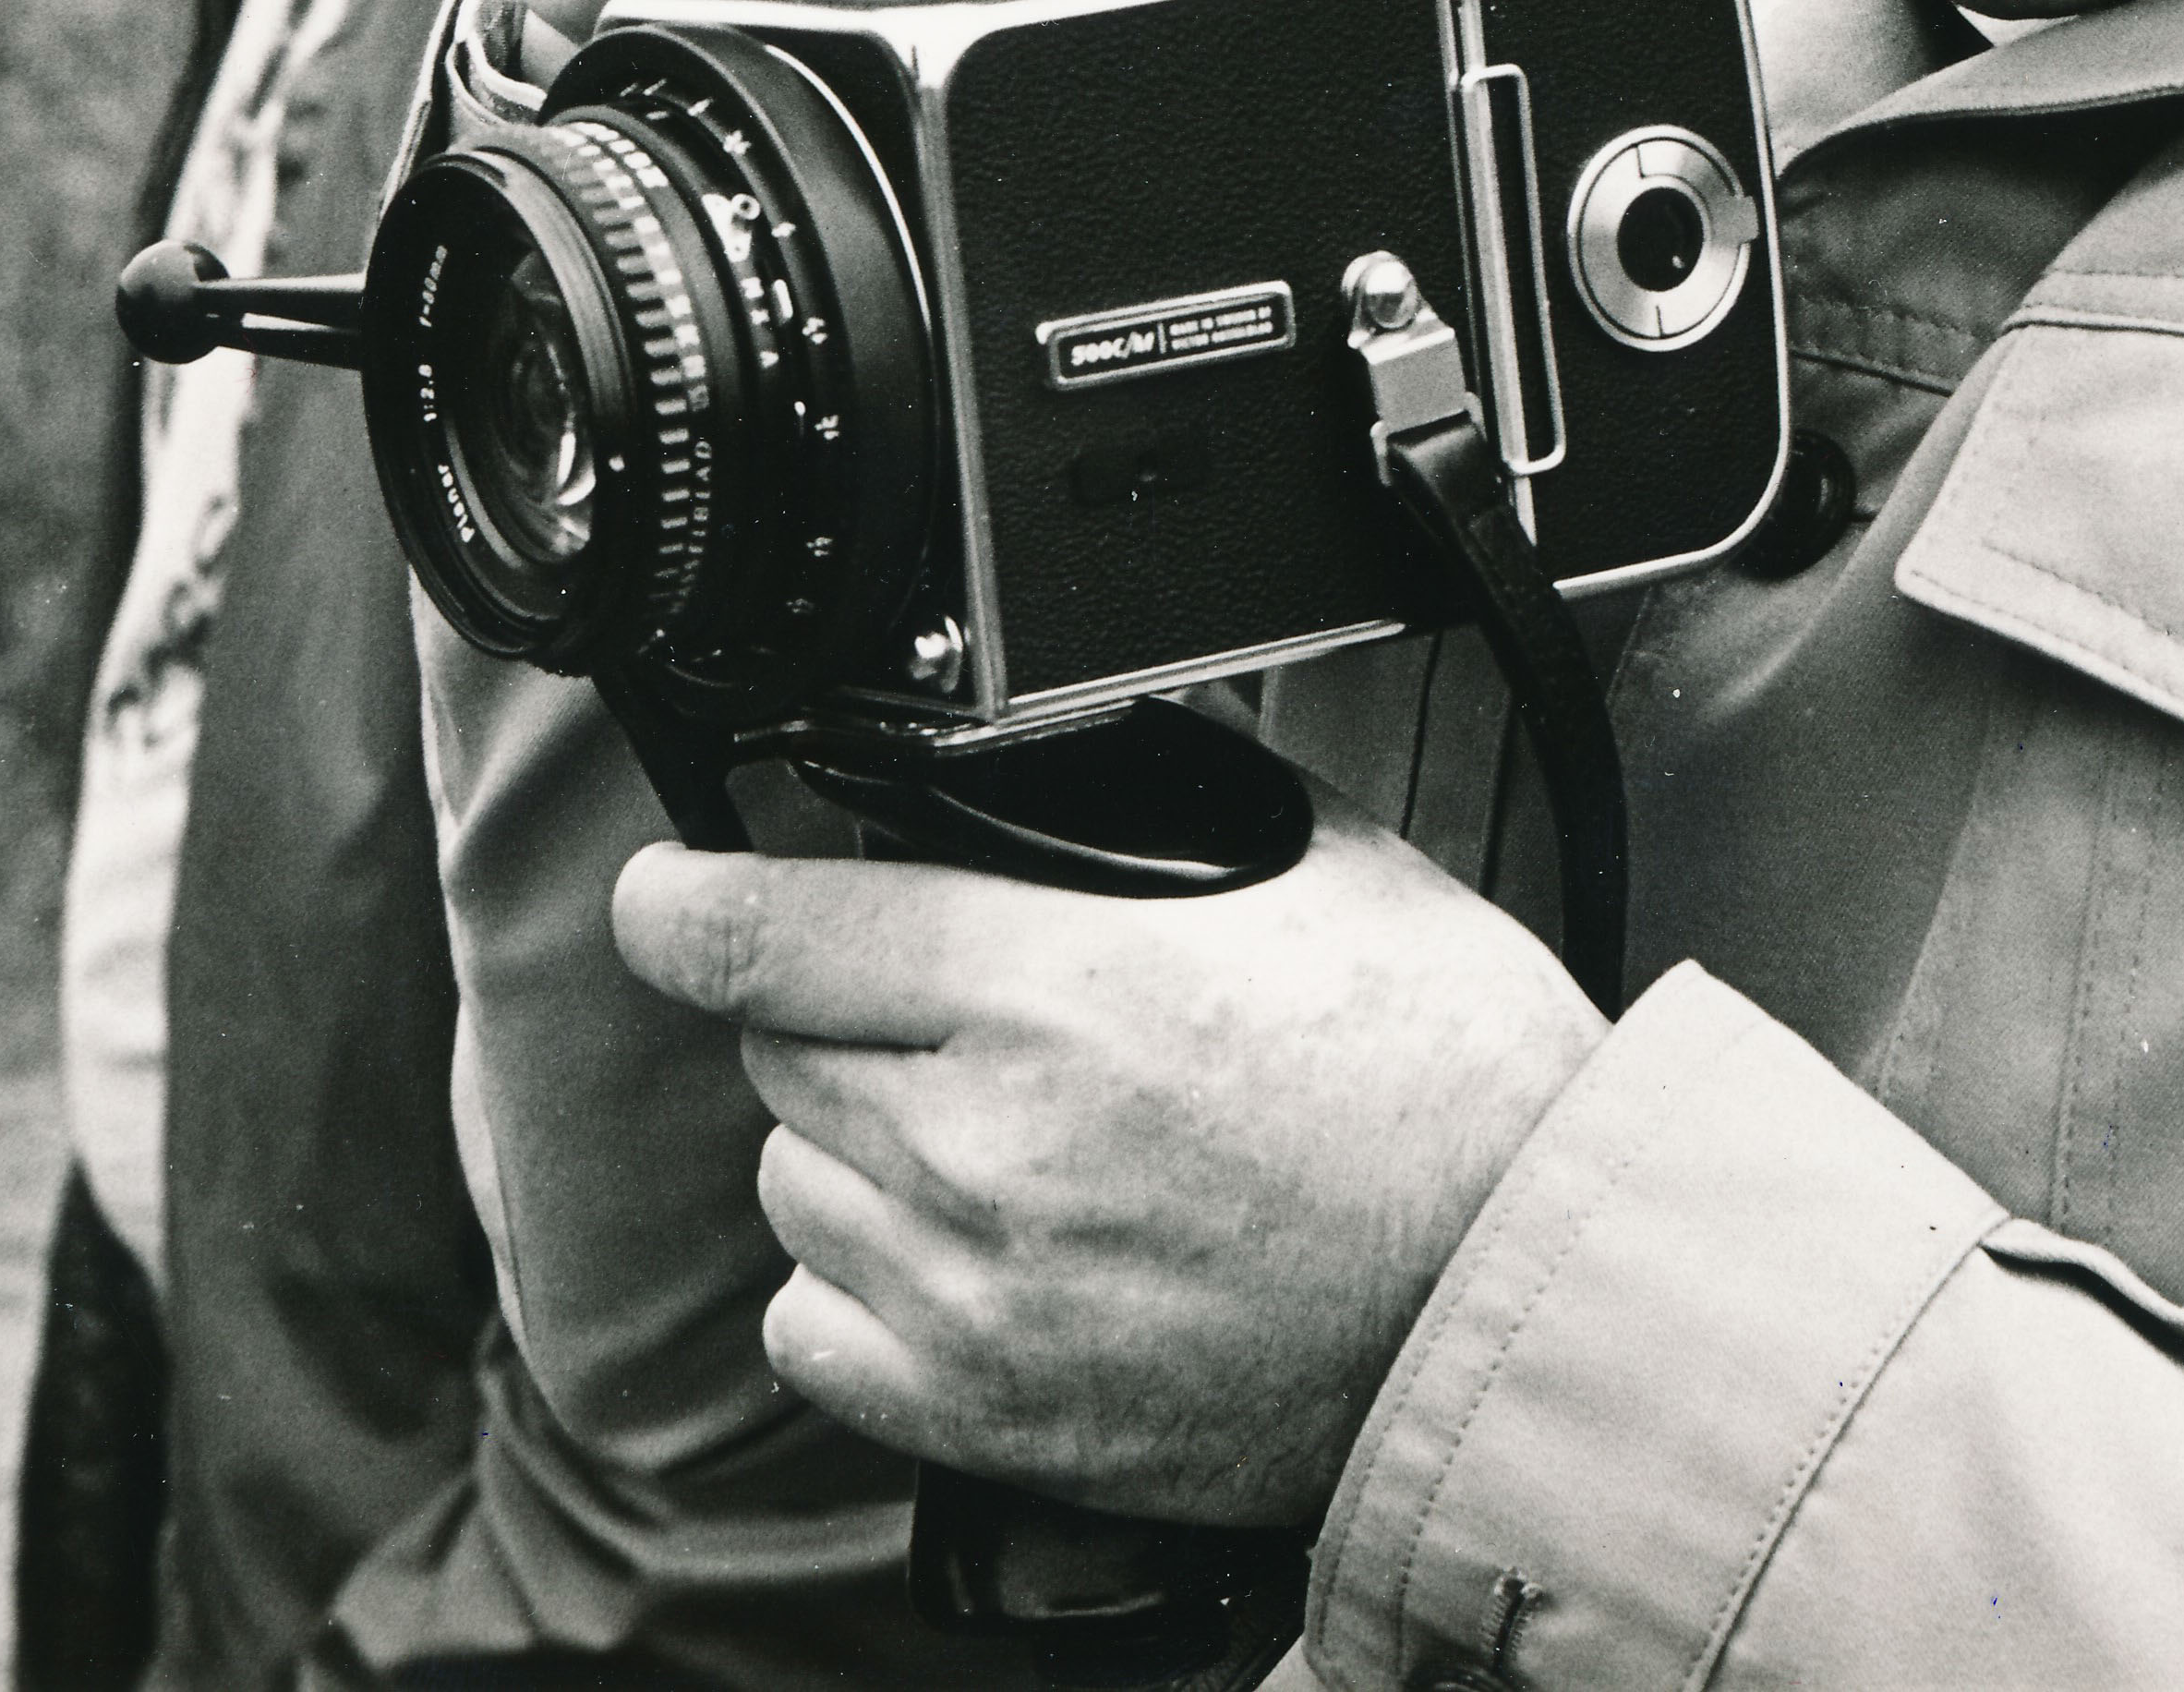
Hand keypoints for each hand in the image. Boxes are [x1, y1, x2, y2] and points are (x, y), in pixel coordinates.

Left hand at [612, 788, 1605, 1525]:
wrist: (1517, 1283)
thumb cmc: (1447, 1075)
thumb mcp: (1311, 866)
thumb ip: (1142, 809)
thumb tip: (1030, 771)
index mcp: (1051, 984)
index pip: (761, 933)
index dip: (686, 902)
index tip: (667, 897)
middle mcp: (985, 1141)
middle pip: (778, 1050)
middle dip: (845, 1015)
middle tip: (967, 1019)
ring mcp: (976, 1289)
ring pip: (796, 1182)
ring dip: (859, 1147)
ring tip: (998, 1139)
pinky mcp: (989, 1412)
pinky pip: (819, 1328)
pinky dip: (865, 1286)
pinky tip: (972, 1252)